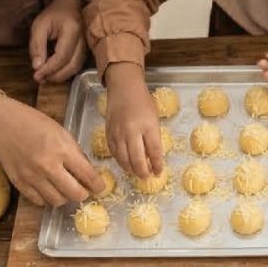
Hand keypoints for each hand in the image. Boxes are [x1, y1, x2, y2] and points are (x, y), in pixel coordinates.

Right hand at [0, 93, 103, 206]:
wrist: (2, 123)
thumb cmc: (35, 124)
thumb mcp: (63, 133)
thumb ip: (76, 154)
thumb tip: (89, 174)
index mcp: (62, 150)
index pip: (88, 176)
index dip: (98, 185)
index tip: (100, 187)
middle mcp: (47, 166)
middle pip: (75, 194)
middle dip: (84, 194)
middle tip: (84, 190)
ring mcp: (32, 176)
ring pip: (58, 201)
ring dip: (65, 197)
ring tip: (66, 189)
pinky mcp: (19, 183)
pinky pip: (39, 201)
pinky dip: (48, 198)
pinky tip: (50, 189)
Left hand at [29, 0, 86, 83]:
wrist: (70, 7)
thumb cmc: (53, 15)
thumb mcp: (39, 26)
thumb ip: (37, 46)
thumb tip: (37, 67)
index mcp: (72, 30)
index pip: (62, 56)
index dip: (49, 68)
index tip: (36, 75)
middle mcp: (83, 41)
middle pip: (72, 65)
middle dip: (55, 76)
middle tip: (40, 79)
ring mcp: (87, 47)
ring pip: (76, 68)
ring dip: (60, 77)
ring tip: (45, 77)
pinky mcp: (86, 52)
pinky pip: (77, 66)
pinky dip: (65, 73)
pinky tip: (54, 72)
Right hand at [104, 62, 163, 177]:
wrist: (124, 89)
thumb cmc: (143, 102)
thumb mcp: (155, 118)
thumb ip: (154, 137)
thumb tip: (154, 158)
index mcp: (148, 126)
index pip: (154, 151)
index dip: (157, 165)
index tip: (159, 172)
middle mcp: (132, 131)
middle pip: (137, 159)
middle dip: (143, 172)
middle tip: (147, 177)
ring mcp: (118, 133)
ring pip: (123, 159)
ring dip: (131, 169)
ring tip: (137, 174)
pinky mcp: (108, 133)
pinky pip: (114, 152)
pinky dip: (120, 161)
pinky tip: (126, 164)